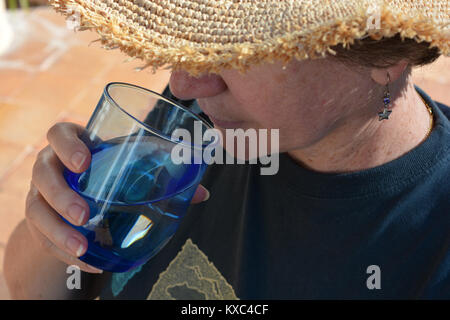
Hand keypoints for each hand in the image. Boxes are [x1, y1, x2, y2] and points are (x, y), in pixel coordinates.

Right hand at [26, 122, 209, 273]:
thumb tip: (202, 193)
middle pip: (42, 172)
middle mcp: (52, 167)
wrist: (81, 197)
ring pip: (37, 209)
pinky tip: (88, 261)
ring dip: (58, 230)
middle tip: (85, 214)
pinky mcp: (41, 222)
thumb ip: (162, 175)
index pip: (59, 133)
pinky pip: (43, 237)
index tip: (84, 162)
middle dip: (60, 194)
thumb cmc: (110, 175)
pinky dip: (64, 252)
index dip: (67, 145)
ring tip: (83, 246)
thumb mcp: (129, 169)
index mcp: (74, 145)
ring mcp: (41, 195)